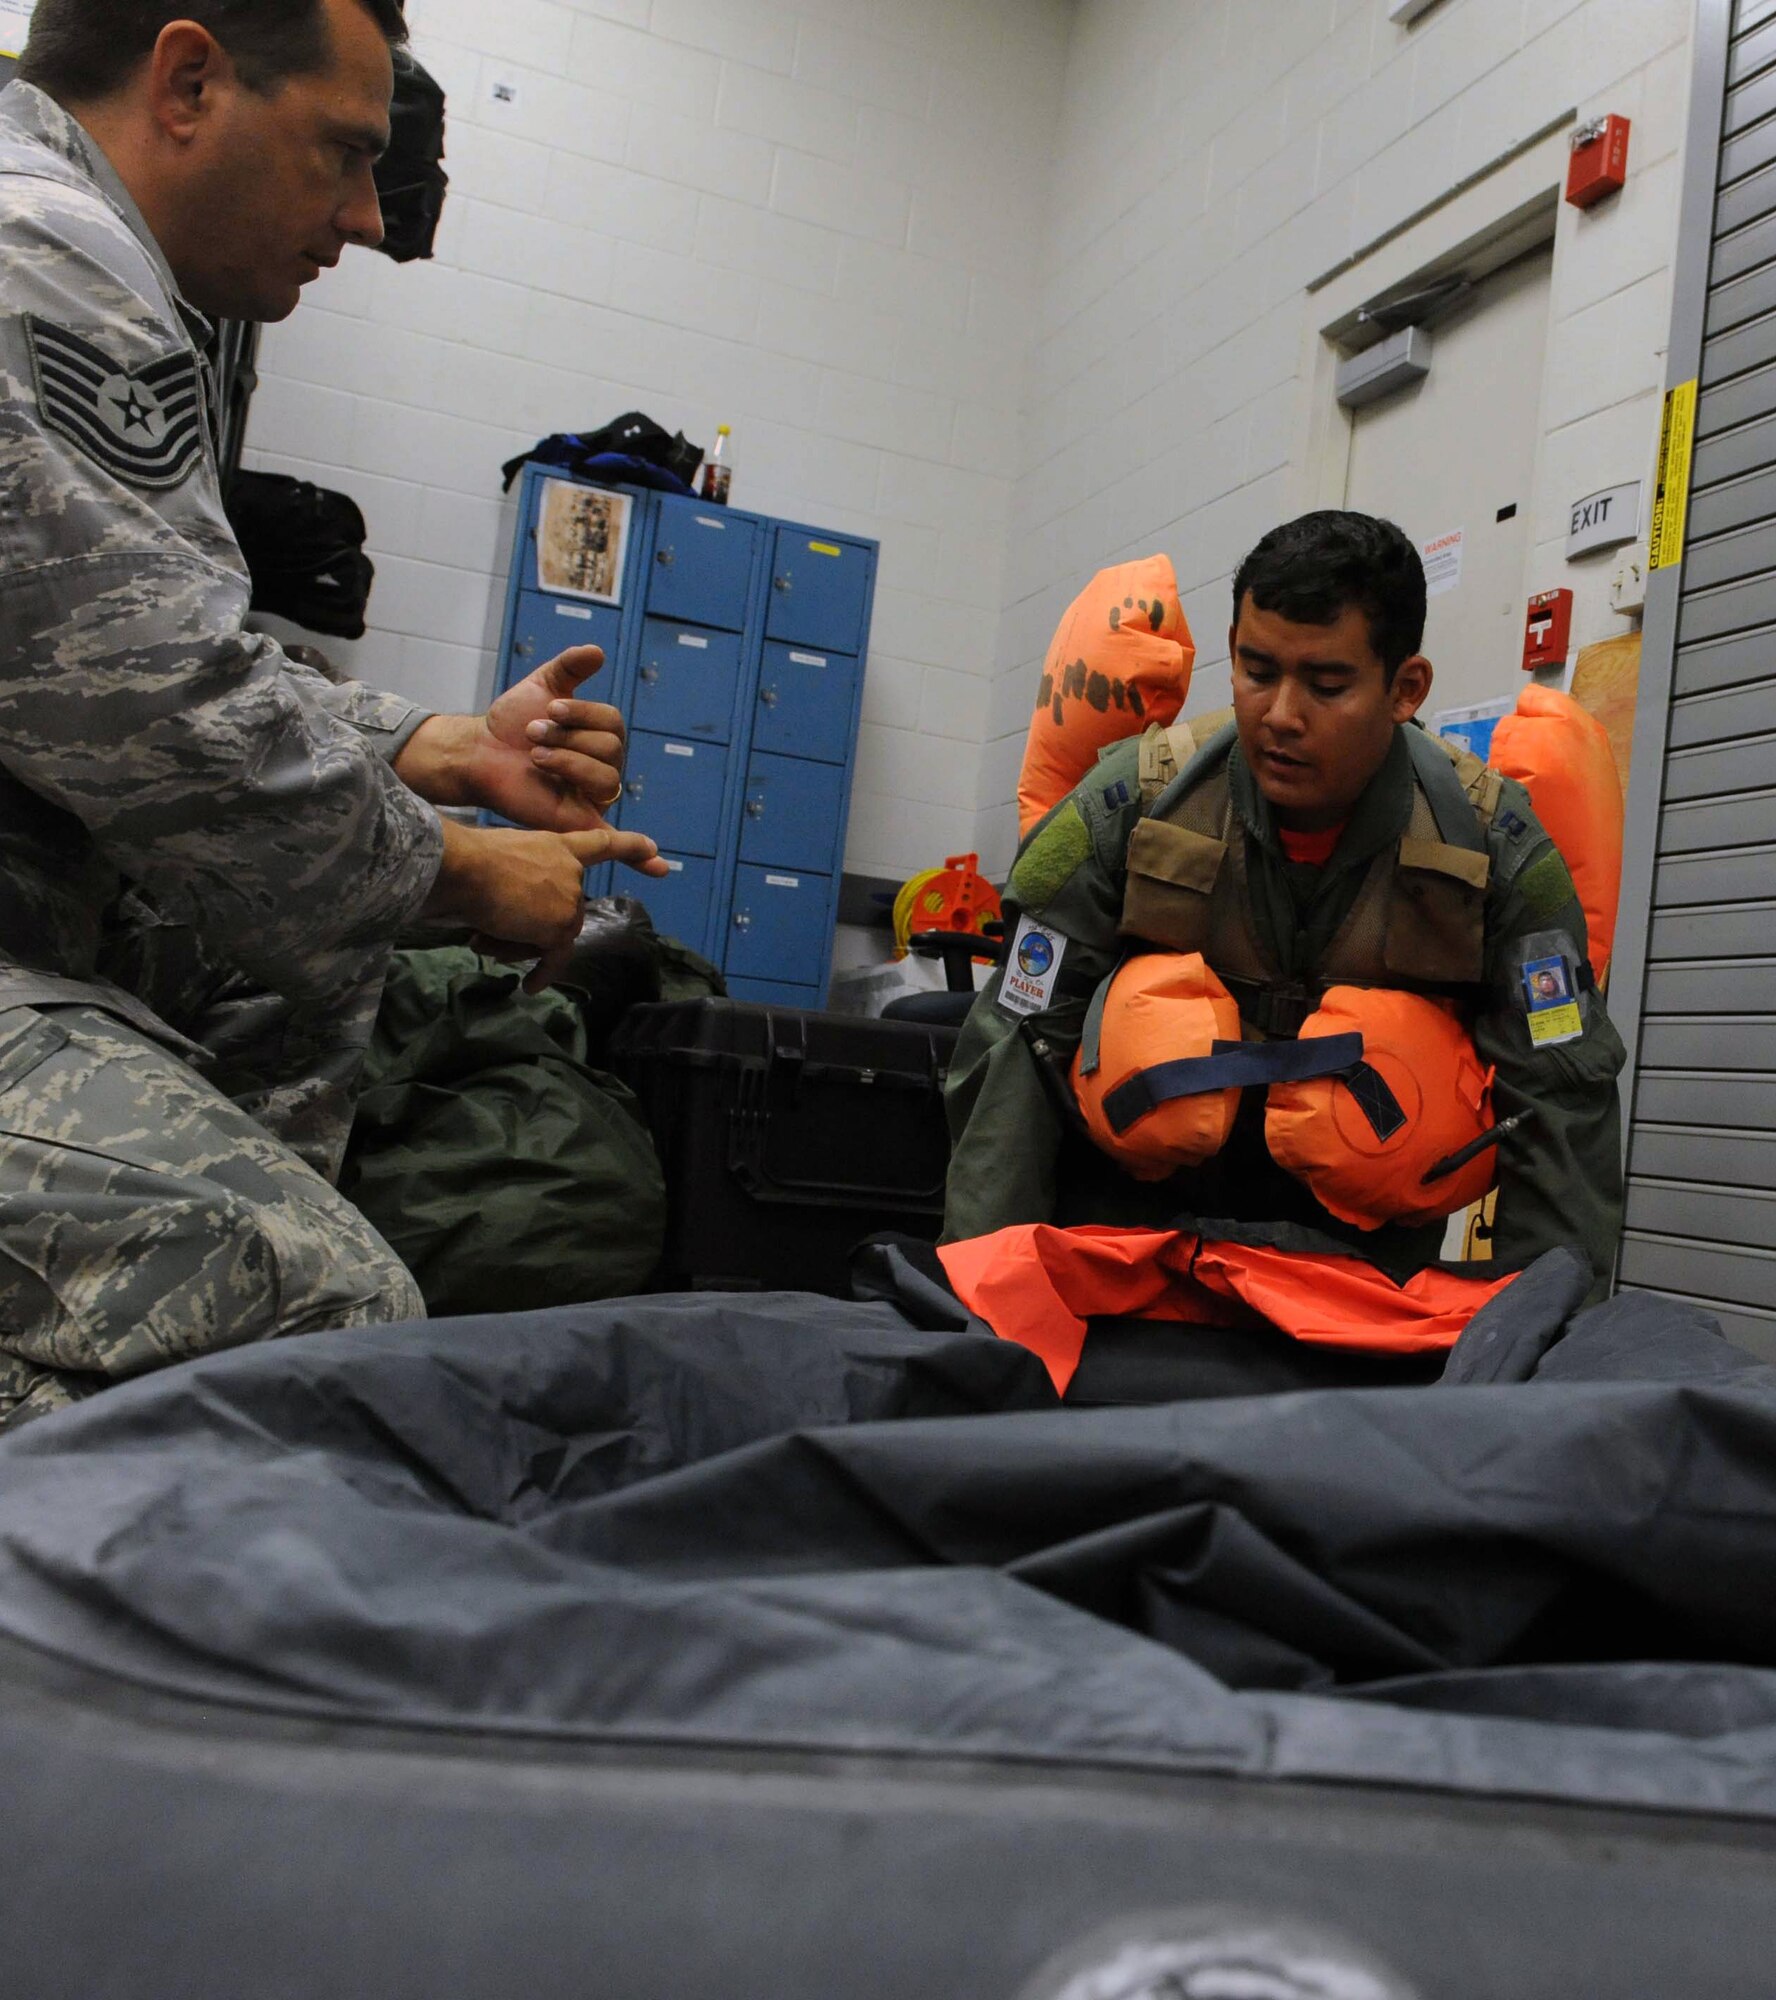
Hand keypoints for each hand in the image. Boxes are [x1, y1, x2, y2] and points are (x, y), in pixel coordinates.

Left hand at [396, 648, 640, 838]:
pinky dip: (619, 840)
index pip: (612, 722)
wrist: (479, 753)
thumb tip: (598, 651)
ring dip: (568, 762)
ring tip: (535, 757)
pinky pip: (605, 828)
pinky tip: (629, 843)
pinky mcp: (578, 821)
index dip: (583, 713)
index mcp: (600, 736)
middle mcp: (603, 766)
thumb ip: (570, 667)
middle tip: (532, 734)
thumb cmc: (511, 723)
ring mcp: (592, 796)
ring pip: (605, 778)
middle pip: (611, 748)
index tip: (550, 709)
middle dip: (568, 737)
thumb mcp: (542, 686)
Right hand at [423, 817, 663, 992]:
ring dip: (518, 943)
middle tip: (489, 927)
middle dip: (528, 925)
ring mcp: (569, 901)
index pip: (599, 843)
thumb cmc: (468, 857)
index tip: (654, 849)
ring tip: (484, 936)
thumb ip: (516, 878)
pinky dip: (543, 974)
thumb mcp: (501, 856)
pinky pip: (554, 959)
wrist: (466, 868)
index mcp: (558, 846)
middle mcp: (572, 872)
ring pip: (550, 935)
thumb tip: (504, 911)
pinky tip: (530, 986)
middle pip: (561, 911)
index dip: (629, 846)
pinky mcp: (560, 928)